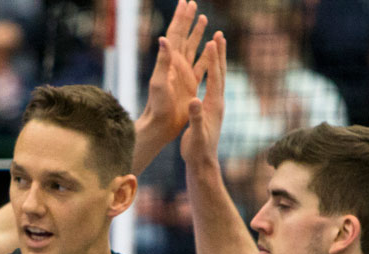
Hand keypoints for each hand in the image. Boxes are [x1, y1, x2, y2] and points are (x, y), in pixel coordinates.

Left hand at [140, 0, 210, 144]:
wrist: (160, 125)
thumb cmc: (157, 106)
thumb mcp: (158, 83)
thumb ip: (162, 61)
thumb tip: (163, 38)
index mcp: (170, 62)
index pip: (175, 34)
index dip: (181, 18)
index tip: (186, 3)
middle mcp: (176, 65)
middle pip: (183, 36)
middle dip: (188, 20)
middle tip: (193, 3)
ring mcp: (183, 74)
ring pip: (192, 47)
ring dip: (197, 33)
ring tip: (203, 18)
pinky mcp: (190, 84)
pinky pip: (200, 65)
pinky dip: (206, 54)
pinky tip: (211, 47)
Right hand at [180, 32, 225, 168]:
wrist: (203, 162)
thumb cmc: (197, 150)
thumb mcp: (195, 134)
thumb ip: (195, 117)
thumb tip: (194, 100)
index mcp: (213, 105)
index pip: (214, 77)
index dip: (213, 59)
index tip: (211, 41)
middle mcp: (217, 102)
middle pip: (220, 72)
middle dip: (219, 53)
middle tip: (218, 34)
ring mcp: (215, 105)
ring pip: (218, 77)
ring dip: (217, 60)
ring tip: (216, 45)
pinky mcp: (210, 109)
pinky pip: (212, 85)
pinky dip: (211, 72)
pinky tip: (209, 69)